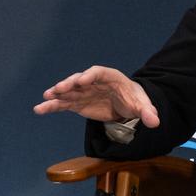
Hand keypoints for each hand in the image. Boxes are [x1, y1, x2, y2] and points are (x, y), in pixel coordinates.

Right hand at [35, 65, 160, 126]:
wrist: (126, 104)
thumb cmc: (134, 99)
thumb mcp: (143, 105)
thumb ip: (148, 113)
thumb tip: (155, 122)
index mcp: (110, 77)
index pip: (98, 73)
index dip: (89, 76)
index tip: (81, 81)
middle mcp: (93, 82)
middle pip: (79, 80)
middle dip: (69, 83)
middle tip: (58, 89)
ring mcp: (83, 92)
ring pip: (68, 91)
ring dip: (56, 93)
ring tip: (45, 98)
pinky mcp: (77, 103)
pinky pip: (63, 103)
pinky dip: (52, 106)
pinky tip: (40, 109)